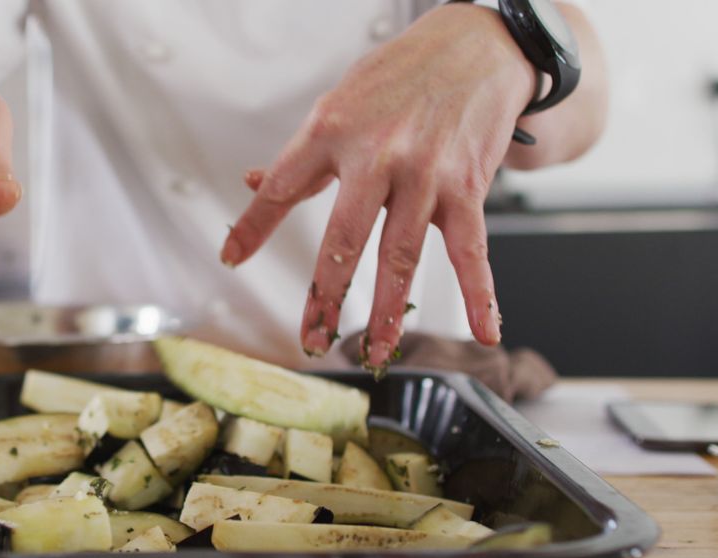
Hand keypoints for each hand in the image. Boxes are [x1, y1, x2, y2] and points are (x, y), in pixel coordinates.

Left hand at [221, 5, 535, 370]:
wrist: (474, 46)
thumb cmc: (399, 79)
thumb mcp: (338, 104)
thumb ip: (300, 156)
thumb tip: (251, 184)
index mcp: (331, 131)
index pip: (282, 186)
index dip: (254, 225)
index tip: (232, 258)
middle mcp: (376, 154)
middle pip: (344, 236)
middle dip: (327, 294)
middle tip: (313, 337)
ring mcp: (425, 173)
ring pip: (403, 252)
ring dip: (389, 309)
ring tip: (379, 350)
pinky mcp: (467, 185)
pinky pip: (472, 249)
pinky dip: (480, 294)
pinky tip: (484, 330)